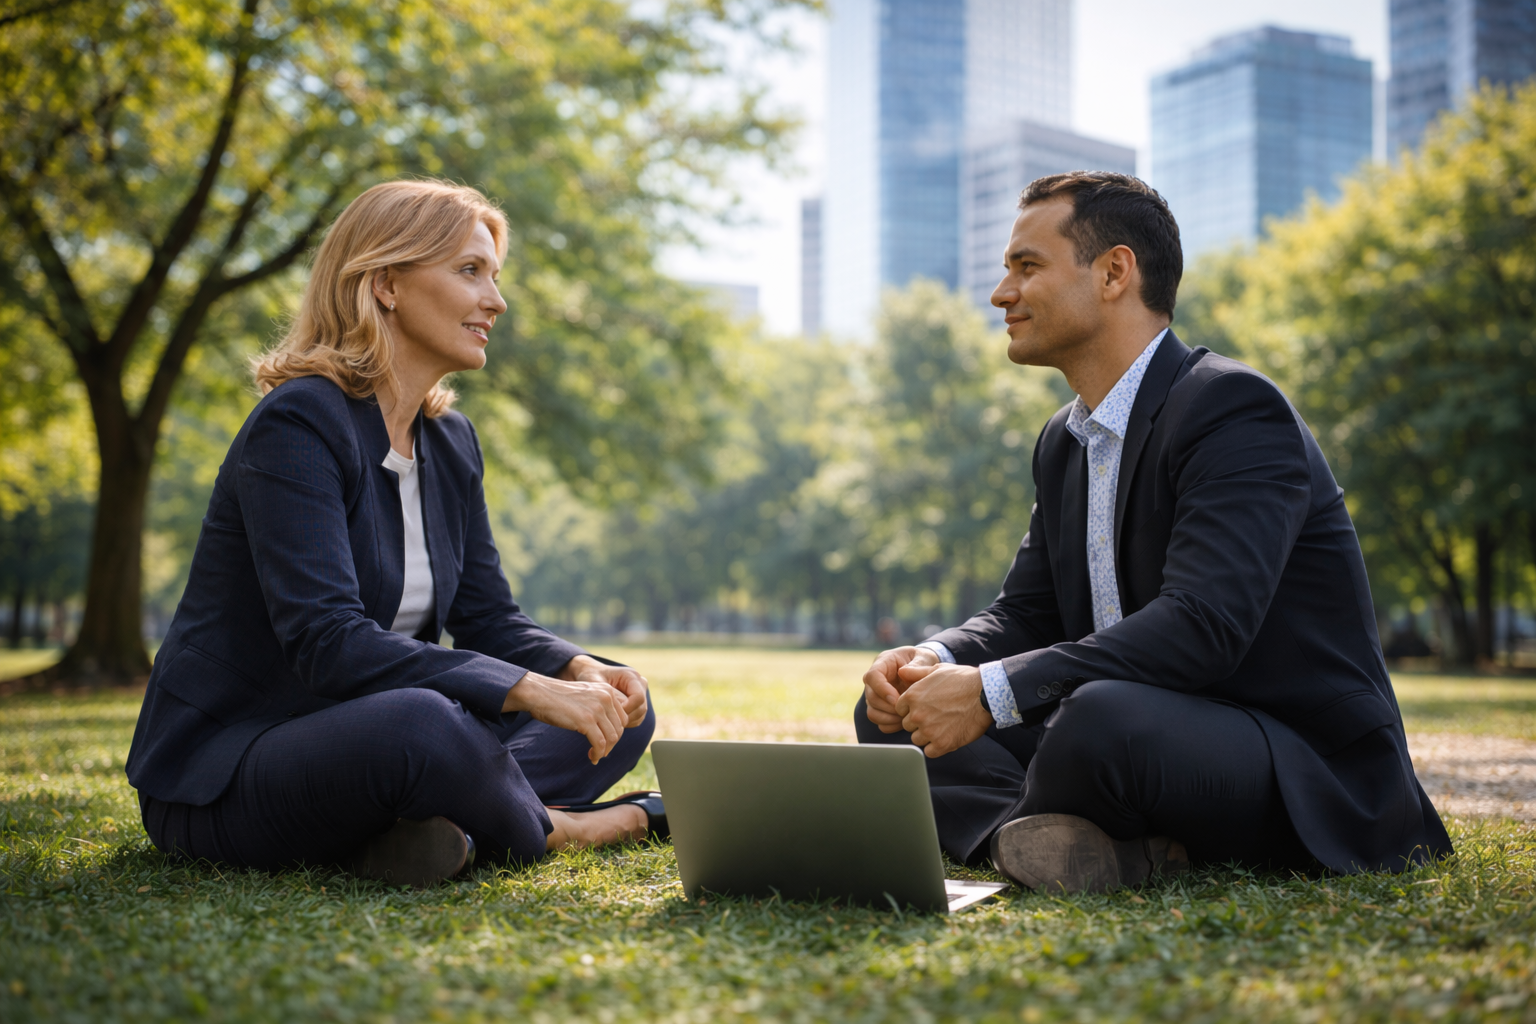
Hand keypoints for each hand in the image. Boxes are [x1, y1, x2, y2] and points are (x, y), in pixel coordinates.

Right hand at [502, 672, 627, 763]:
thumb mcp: (586, 696)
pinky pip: (600, 743)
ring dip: (605, 751)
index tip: (606, 742)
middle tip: (601, 752)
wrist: (539, 693)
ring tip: (595, 756)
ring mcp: (597, 709)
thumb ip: (600, 707)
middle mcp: (606, 698)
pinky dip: (598, 754)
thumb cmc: (558, 698)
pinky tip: (592, 757)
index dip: (616, 733)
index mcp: (608, 691)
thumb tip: (610, 730)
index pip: (623, 718)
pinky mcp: (586, 721)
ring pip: (612, 738)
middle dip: (612, 744)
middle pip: (619, 729)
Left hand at [560, 654, 648, 727]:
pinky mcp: (637, 704)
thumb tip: (622, 708)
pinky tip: (611, 721)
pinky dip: (625, 723)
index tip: (610, 713)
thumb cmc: (591, 676)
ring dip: (625, 722)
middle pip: (641, 708)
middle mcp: (640, 684)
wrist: (591, 675)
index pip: (638, 697)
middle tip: (607, 720)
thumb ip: (609, 695)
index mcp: (631, 676)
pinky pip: (636, 719)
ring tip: (608, 721)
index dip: (627, 708)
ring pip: (640, 715)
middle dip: (625, 717)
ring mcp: (641, 694)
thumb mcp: (596, 683)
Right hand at [862, 646, 938, 733]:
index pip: (873, 676)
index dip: (882, 690)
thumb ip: (917, 663)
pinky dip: (889, 725)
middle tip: (907, 711)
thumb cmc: (923, 660)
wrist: (922, 669)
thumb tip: (903, 672)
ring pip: (872, 712)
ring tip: (906, 718)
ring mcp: (875, 694)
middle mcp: (874, 679)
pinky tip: (903, 722)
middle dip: (889, 708)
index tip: (898, 700)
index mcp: (883, 663)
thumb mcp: (924, 656)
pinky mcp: (879, 707)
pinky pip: (878, 721)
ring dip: (889, 718)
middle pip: (871, 697)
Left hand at [896, 663, 992, 757]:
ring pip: (917, 739)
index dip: (912, 709)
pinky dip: (937, 747)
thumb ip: (916, 672)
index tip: (925, 707)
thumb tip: (901, 672)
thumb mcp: (937, 669)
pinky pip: (930, 752)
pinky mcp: (942, 744)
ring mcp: (929, 730)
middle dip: (919, 722)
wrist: (986, 694)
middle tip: (937, 716)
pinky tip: (947, 736)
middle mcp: (917, 714)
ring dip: (928, 735)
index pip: (900, 710)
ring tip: (944, 725)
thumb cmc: (963, 679)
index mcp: (912, 696)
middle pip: (908, 725)